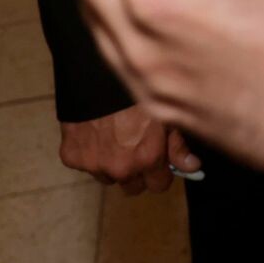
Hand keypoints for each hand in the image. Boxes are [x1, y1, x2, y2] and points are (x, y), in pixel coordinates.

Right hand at [58, 103, 199, 194]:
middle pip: (133, 187)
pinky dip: (91, 153)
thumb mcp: (167, 113)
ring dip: (113, 165)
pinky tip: (97, 133)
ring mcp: (93, 164)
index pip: (159, 186)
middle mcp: (120, 167)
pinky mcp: (71, 157)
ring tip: (117, 138)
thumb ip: (179, 145)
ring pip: (108, 177)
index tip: (160, 162)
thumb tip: (192, 167)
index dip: (161, 173)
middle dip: (138, 173)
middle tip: (138, 150)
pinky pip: (85, 165)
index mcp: (147, 158)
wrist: (96, 75)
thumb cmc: (136, 91)